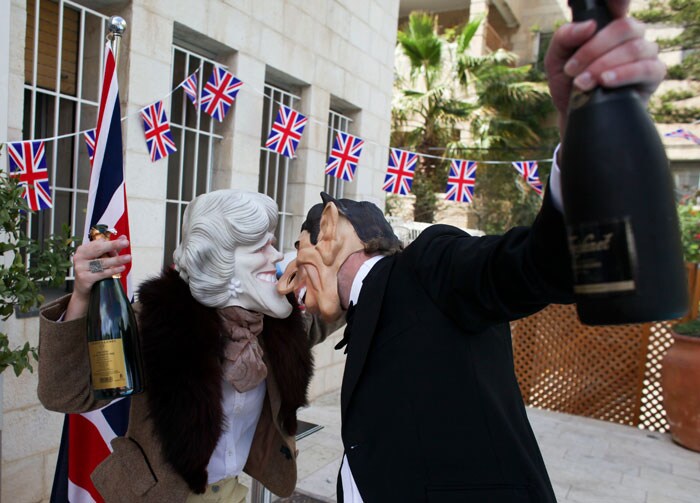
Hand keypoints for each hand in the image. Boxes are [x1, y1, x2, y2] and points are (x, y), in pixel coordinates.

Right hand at [65, 236, 130, 319]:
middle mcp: (79, 257)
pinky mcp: (84, 278)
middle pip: (98, 249)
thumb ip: (112, 248)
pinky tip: (121, 268)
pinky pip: (102, 273)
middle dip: (113, 245)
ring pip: (102, 262)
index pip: (98, 243)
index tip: (123, 243)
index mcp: (83, 250)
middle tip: (126, 243)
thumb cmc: (93, 270)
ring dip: (116, 260)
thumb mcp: (101, 258)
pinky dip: (113, 270)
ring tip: (128, 258)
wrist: (84, 289)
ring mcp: (81, 268)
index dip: (111, 244)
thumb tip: (124, 238)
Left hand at [545, 9, 665, 134]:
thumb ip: (564, 38)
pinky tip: (606, 81)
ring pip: (634, 48)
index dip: (616, 3)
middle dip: (593, 50)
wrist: (575, 116)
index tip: (593, 24)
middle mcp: (631, 36)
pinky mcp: (654, 74)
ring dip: (603, 66)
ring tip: (582, 83)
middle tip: (572, 71)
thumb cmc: (568, 83)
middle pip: (624, 27)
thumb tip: (589, 26)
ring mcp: (645, 53)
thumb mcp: (556, 60)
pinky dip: (624, 74)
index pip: (619, 5)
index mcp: (610, 26)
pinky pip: (647, 68)